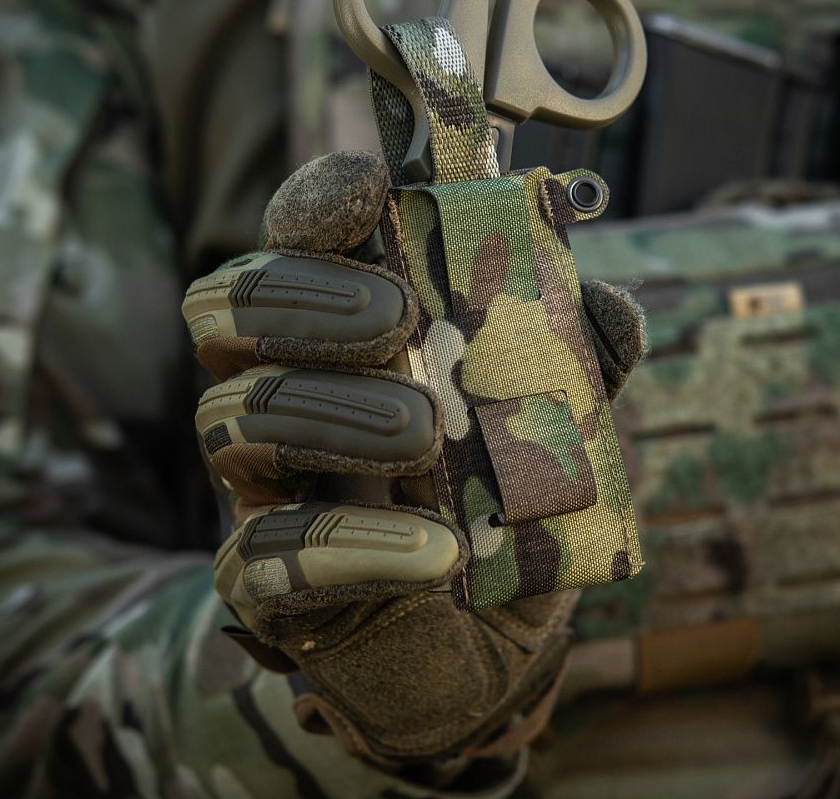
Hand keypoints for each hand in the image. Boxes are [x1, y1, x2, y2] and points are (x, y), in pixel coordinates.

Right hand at [182, 152, 645, 765]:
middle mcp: (281, 397)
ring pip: (238, 419)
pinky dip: (358, 547)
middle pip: (227, 314)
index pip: (292, 248)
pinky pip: (272, 553)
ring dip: (332, 413)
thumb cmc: (500, 511)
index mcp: (338, 343)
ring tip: (426, 434)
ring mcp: (260, 490)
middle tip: (398, 318)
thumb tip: (612, 306)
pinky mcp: (264, 584)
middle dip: (304, 301)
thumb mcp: (549, 426)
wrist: (480, 647)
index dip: (313, 208)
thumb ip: (575, 364)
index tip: (370, 191)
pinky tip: (440, 554)